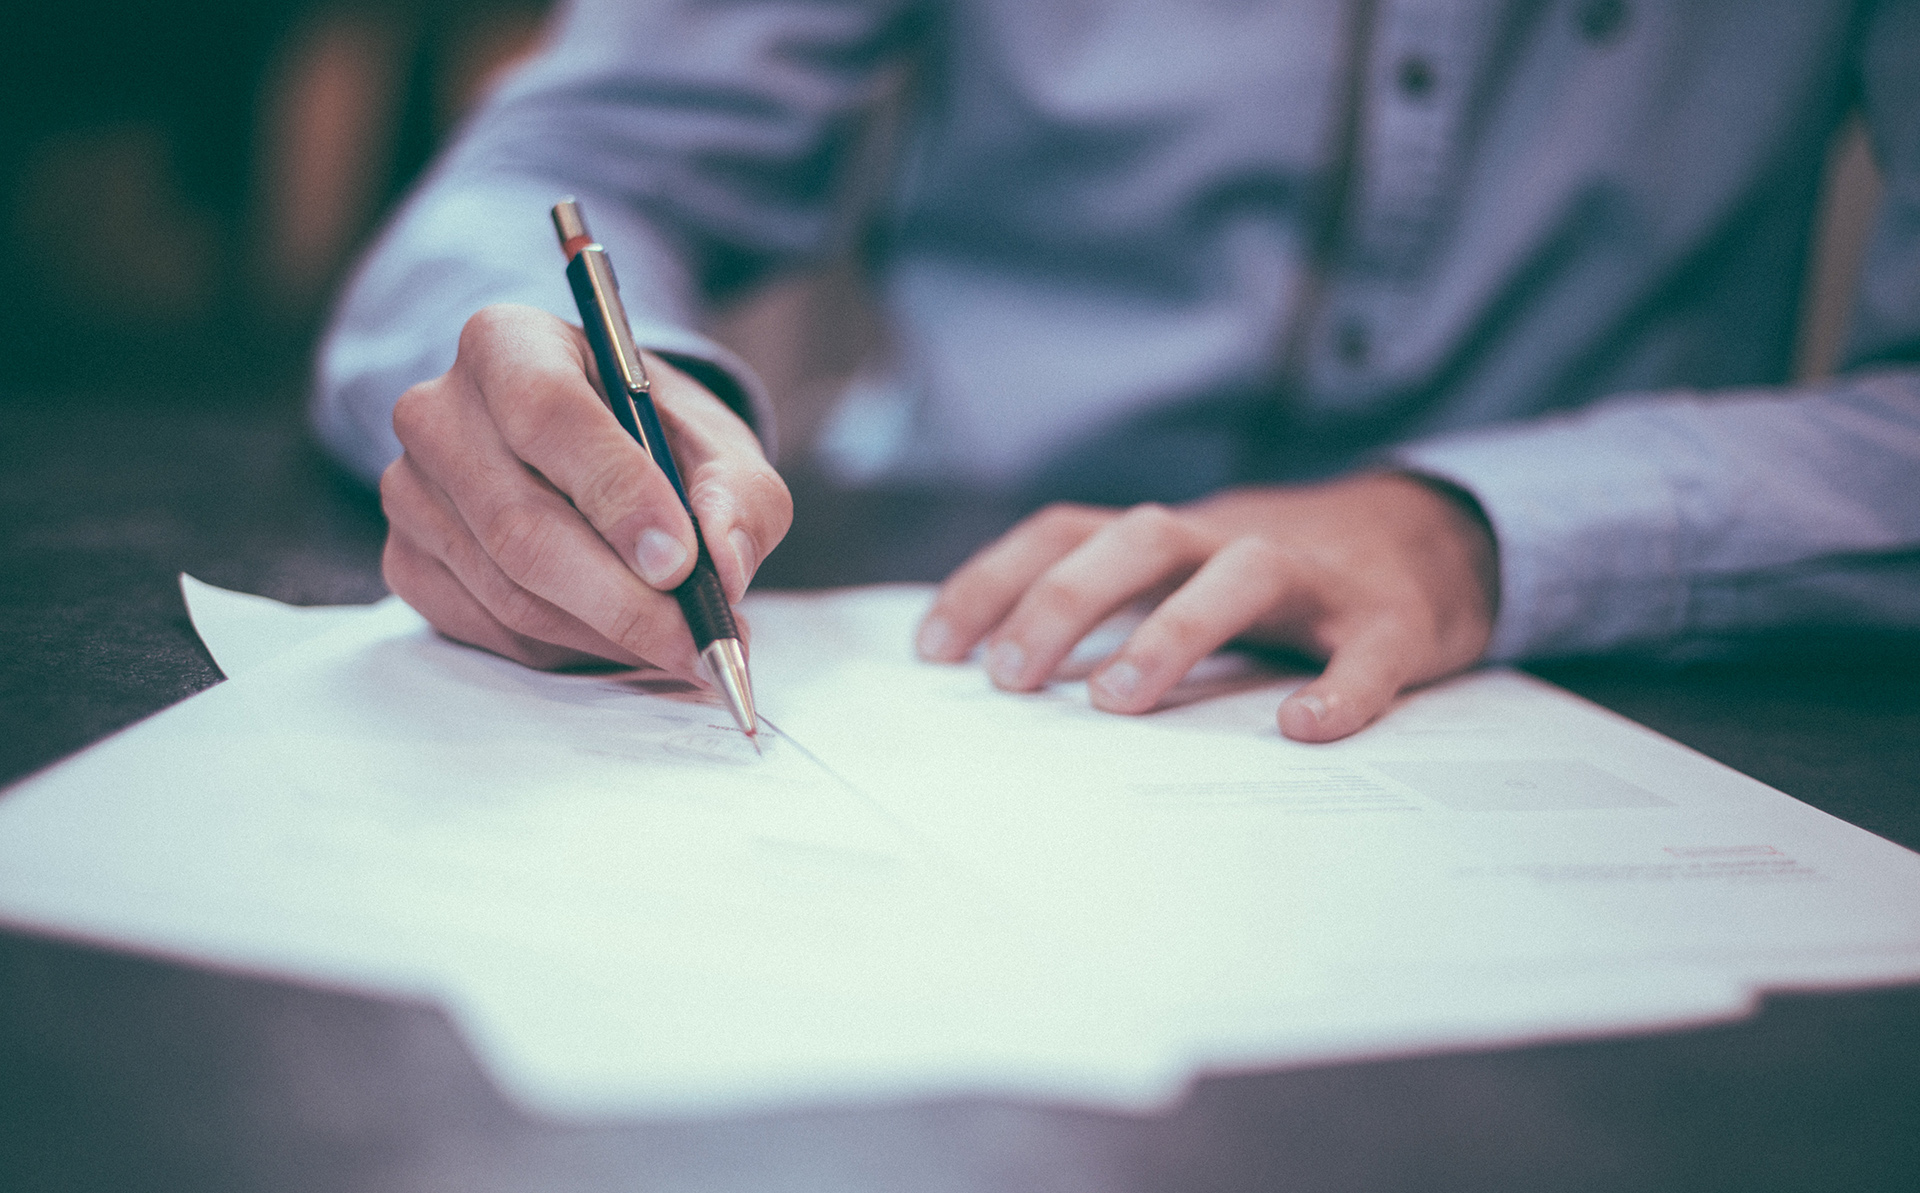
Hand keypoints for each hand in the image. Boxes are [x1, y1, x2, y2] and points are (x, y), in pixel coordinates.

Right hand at [379, 304, 791, 675]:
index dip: (617, 494)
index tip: (680, 562)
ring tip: (680, 643)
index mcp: (508, 343)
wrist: (594, 453)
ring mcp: (410, 491)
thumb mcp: (718, 444)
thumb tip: (724, 566)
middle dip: (623, 599)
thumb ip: (739, 495)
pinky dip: (569, 649)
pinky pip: (491, 629)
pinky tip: (620, 637)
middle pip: (521, 524)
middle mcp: (438, 411)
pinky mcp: (407, 561)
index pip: (548, 414)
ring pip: (510, 591)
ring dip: (607, 634)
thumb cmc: (653, 438)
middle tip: (699, 641)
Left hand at [915, 474, 1498, 740]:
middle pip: (1140, 539)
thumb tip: (999, 677)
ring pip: (1241, 574)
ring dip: (1173, 630)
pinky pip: (1366, 651)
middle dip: (1065, 601)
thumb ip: (1111, 608)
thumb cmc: (1278, 579)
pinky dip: (1339, 688)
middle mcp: (1231, 540)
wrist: (1434, 539)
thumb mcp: (1185, 575)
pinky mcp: (1392, 621)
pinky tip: (1303, 728)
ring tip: (1117, 702)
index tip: (933, 650)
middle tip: (1010, 680)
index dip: (994, 580)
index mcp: (1172, 538)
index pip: (1066, 532)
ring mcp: (1315, 577)